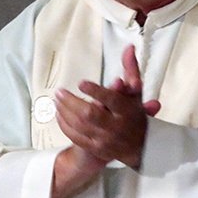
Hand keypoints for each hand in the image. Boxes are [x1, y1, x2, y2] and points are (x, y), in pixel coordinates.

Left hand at [54, 45, 159, 169]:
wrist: (140, 147)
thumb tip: (128, 48)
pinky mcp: (96, 149)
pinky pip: (76, 138)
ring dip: (65, 111)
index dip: (96, 91)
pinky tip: (59, 115)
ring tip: (57, 100)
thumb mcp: (136, 92)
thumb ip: (131, 70)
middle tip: (60, 91)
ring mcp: (106, 140)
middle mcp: (117, 127)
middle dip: (71, 102)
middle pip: (89, 114)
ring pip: (79, 126)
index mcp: (127, 110)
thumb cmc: (135, 114)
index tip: (81, 82)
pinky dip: (65, 125)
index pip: (112, 100)